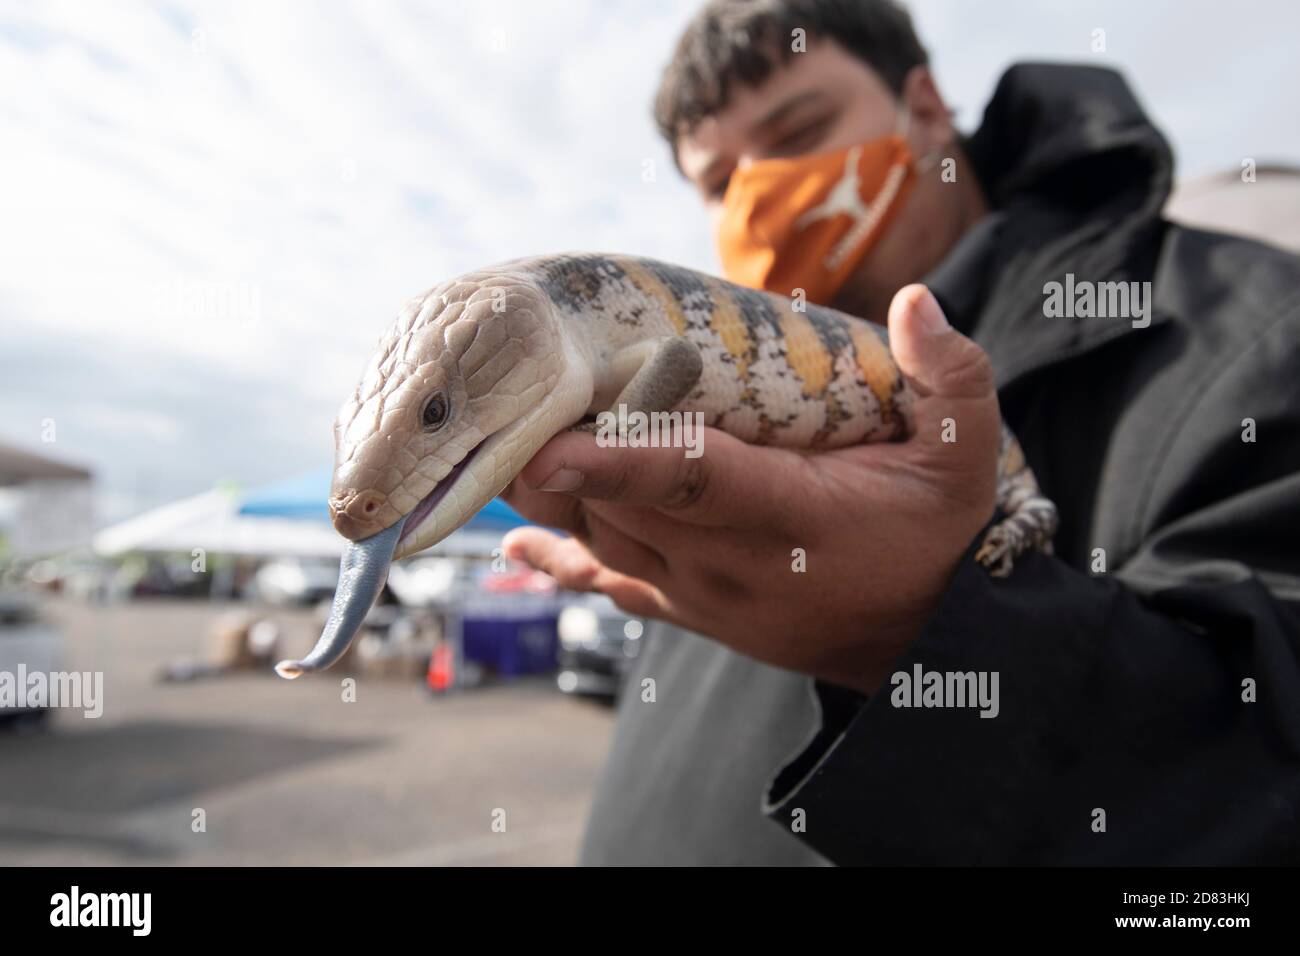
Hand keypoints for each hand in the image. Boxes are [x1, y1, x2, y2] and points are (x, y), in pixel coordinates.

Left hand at [501, 285, 1000, 694]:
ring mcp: (701, 595)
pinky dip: (560, 559)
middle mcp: (729, 563)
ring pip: (602, 540)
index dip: (618, 461)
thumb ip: (951, 377)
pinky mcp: (689, 611)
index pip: (692, 482)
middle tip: (499, 395)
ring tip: (494, 434)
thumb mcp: (964, 455)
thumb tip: (916, 301)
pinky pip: (610, 585)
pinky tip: (518, 538)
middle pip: (621, 505)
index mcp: (790, 517)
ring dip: (548, 493)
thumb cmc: (933, 535)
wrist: (919, 641)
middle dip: (555, 455)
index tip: (549, 443)